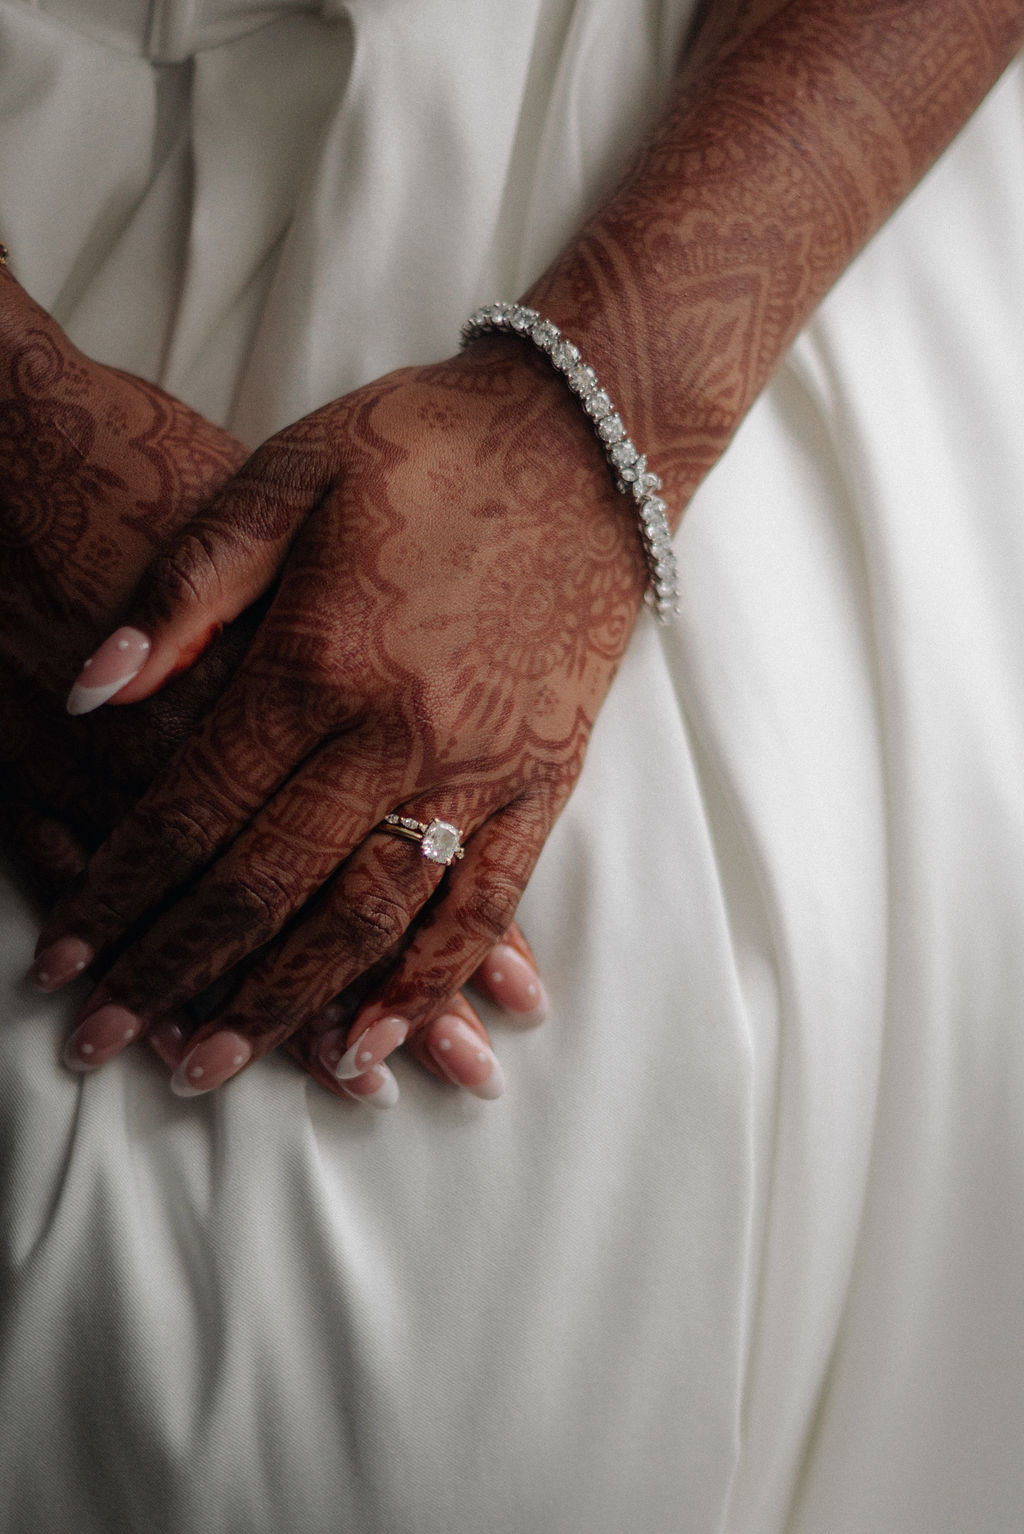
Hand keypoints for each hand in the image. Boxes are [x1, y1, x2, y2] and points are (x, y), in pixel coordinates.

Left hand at [36, 337, 640, 1091]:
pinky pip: (487, 905)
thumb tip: (86, 692)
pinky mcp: (545, 779)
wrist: (585, 439)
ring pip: (368, 918)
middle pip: (265, 887)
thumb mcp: (285, 476)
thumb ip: (185, 589)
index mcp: (318, 660)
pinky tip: (377, 1046)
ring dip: (285, 1004)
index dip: (116, 897)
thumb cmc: (425, 446)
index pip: (192, 813)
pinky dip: (429, 984)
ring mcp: (479, 767)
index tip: (61, 965)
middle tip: (104, 1044)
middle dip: (174, 973)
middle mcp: (397, 734)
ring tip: (212, 1065)